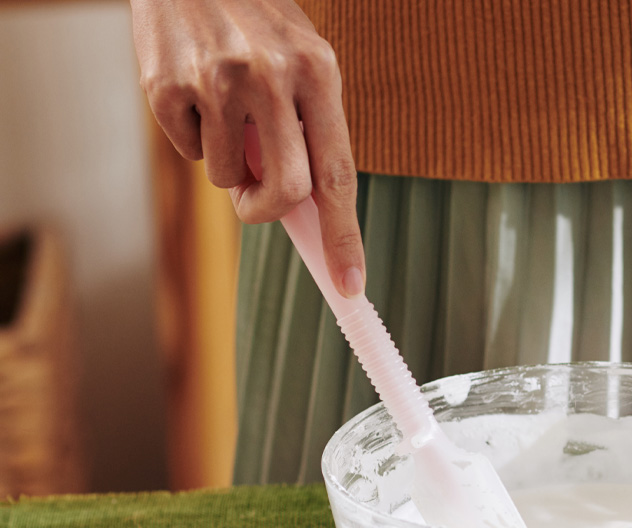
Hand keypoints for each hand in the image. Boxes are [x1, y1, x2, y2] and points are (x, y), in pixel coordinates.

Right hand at [131, 0, 365, 296]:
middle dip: (270, 209)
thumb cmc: (254, 22)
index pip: (337, 174)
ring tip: (226, 112)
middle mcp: (271, 77)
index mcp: (317, 71)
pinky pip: (189, 152)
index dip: (344, 236)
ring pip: (228, 177)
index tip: (349, 282)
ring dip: (228, 164)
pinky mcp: (167, 87)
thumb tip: (307, 207)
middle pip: (286, 191)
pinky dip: (194, 138)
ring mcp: (217, 82)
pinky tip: (196, 94)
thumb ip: (309, 127)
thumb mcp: (301, 59)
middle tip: (257, 199)